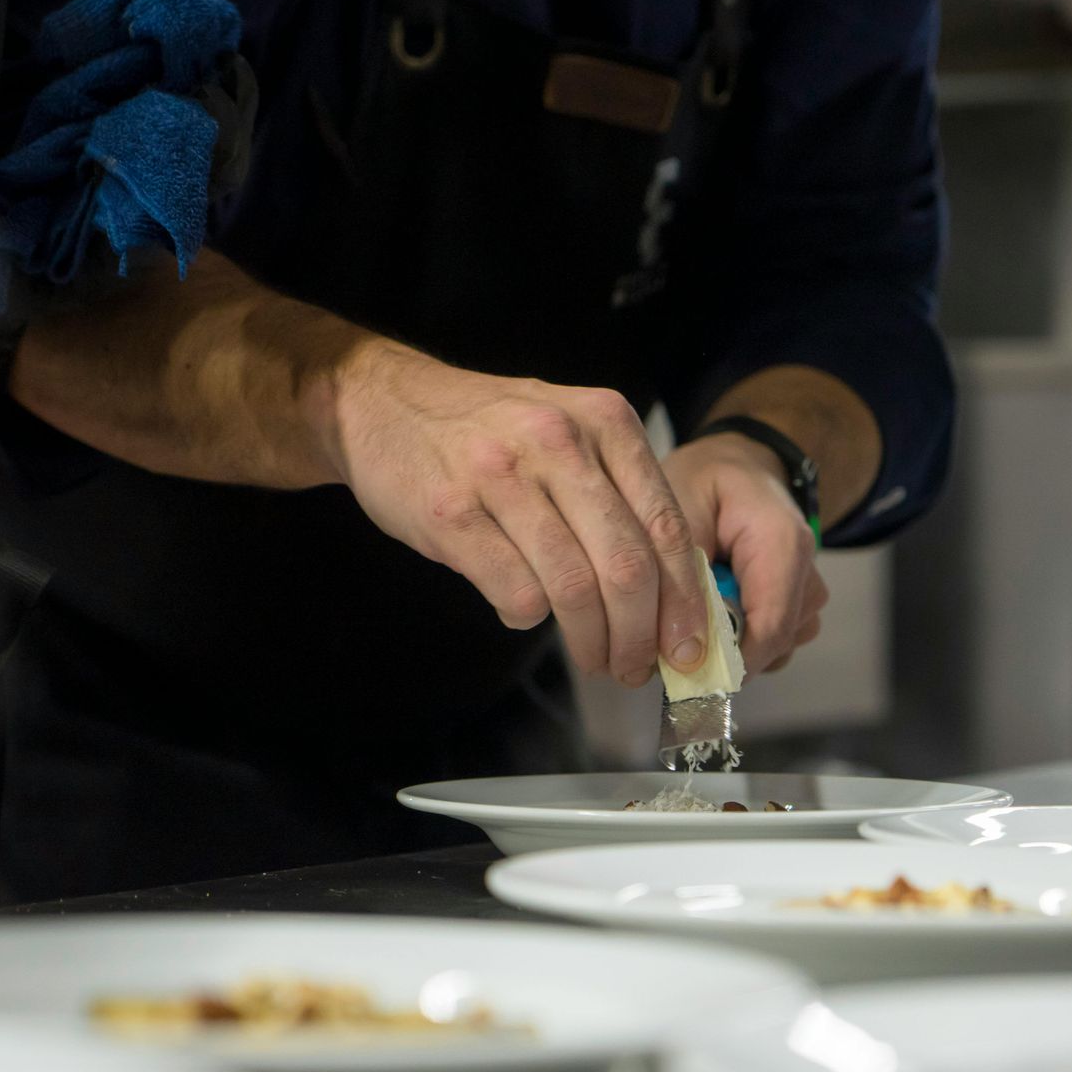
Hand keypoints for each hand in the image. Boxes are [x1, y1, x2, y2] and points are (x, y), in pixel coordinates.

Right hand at [324, 342, 710, 686]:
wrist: (382, 403)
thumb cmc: (487, 431)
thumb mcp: (569, 433)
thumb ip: (620, 494)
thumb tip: (673, 594)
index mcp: (605, 421)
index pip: (666, 526)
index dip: (684, 601)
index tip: (689, 647)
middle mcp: (559, 441)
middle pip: (627, 566)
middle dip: (641, 636)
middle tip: (637, 668)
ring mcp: (502, 475)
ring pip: (574, 588)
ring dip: (592, 641)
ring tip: (595, 659)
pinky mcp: (453, 513)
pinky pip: (516, 592)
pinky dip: (530, 618)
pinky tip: (525, 609)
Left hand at [660, 430, 828, 675]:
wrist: (736, 467)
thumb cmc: (706, 481)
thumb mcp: (678, 508)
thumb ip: (680, 575)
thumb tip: (675, 645)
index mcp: (782, 543)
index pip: (770, 626)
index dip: (730, 660)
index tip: (687, 674)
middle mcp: (805, 569)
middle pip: (777, 642)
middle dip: (726, 651)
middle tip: (677, 631)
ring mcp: (806, 588)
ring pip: (777, 647)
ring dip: (733, 642)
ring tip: (698, 606)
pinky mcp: (797, 602)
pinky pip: (772, 640)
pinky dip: (740, 636)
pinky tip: (716, 607)